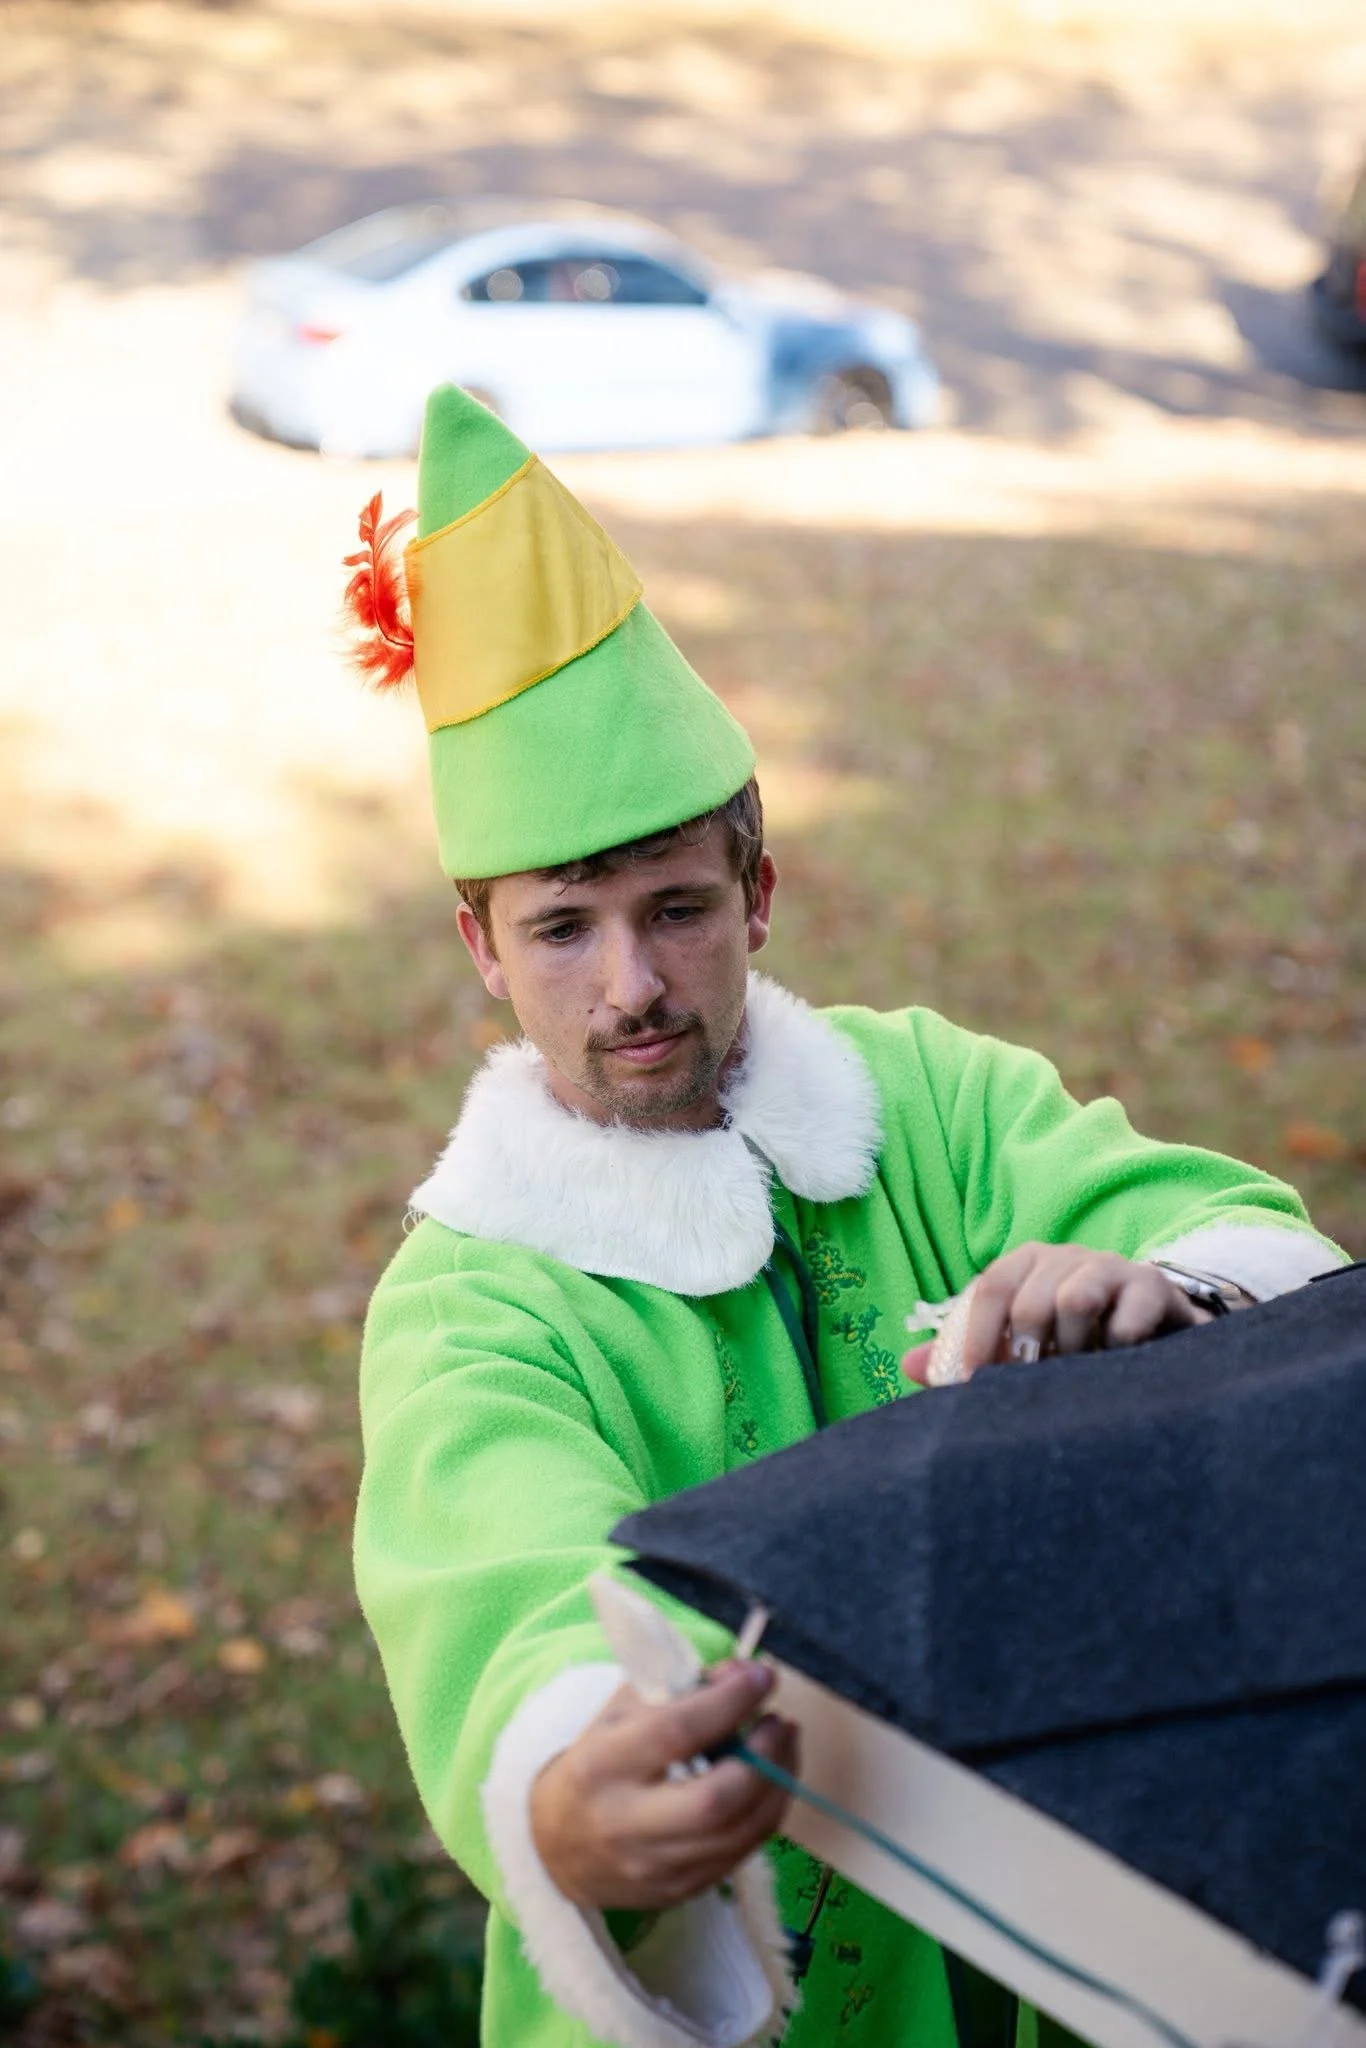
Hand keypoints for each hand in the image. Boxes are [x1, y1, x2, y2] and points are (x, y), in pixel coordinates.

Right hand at [529, 1660, 797, 1910]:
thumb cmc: (596, 1763)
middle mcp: (626, 1823)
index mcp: (602, 1765)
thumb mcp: (619, 1713)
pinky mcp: (679, 1890)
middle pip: (714, 1799)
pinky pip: (740, 1854)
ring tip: (785, 1743)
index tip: (762, 1675)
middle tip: (781, 1721)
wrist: (554, 1847)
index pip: (676, 1732)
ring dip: (777, 1783)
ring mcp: (654, 1865)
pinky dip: (767, 1812)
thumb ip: (678, 1686)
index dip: (729, 1701)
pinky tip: (773, 1780)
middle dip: (763, 1756)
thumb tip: (743, 1671)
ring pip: (737, 1833)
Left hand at [902, 1243, 1211, 1382]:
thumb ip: (967, 1354)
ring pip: (1076, 1299)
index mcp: (1028, 1265)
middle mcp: (1067, 1258)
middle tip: (1033, 1386)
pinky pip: (1128, 1318)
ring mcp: (1112, 1268)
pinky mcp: (1153, 1289)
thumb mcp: (1023, 1346)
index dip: (975, 1337)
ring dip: (1071, 1348)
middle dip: (1026, 1352)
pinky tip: (1117, 1366)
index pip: (989, 1289)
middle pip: (1029, 1299)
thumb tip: (909, 1366)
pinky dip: (1116, 1350)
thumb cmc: (1077, 1342)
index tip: (971, 1383)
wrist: (1160, 1334)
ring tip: (1078, 1373)